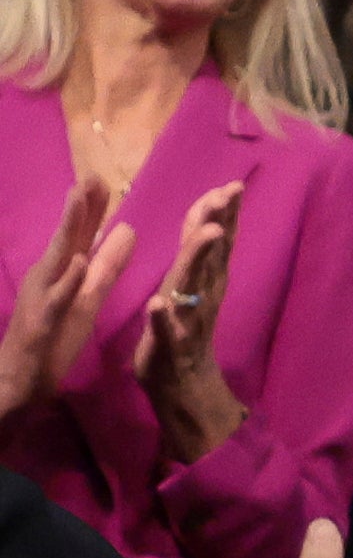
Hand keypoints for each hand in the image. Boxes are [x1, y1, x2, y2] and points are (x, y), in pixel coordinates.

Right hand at [0, 176, 135, 429]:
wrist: (21, 382)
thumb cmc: (54, 338)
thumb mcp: (89, 297)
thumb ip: (107, 265)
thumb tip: (126, 230)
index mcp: (63, 272)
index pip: (80, 234)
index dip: (91, 207)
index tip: (101, 175)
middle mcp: (50, 278)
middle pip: (67, 238)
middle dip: (78, 207)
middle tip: (89, 175)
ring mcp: (43, 299)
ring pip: (58, 260)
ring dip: (68, 230)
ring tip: (79, 200)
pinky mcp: (42, 323)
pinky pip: (58, 299)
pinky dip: (68, 279)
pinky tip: (78, 261)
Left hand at [133, 180, 246, 465]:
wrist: (181, 384)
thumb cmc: (181, 330)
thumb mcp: (191, 287)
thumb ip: (198, 252)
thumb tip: (210, 214)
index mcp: (203, 280)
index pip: (214, 239)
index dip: (220, 212)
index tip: (230, 185)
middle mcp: (202, 294)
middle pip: (211, 253)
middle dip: (219, 222)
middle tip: (229, 194)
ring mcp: (188, 320)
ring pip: (194, 285)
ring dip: (201, 259)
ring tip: (208, 234)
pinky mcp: (169, 347)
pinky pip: (166, 331)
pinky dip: (163, 317)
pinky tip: (158, 303)